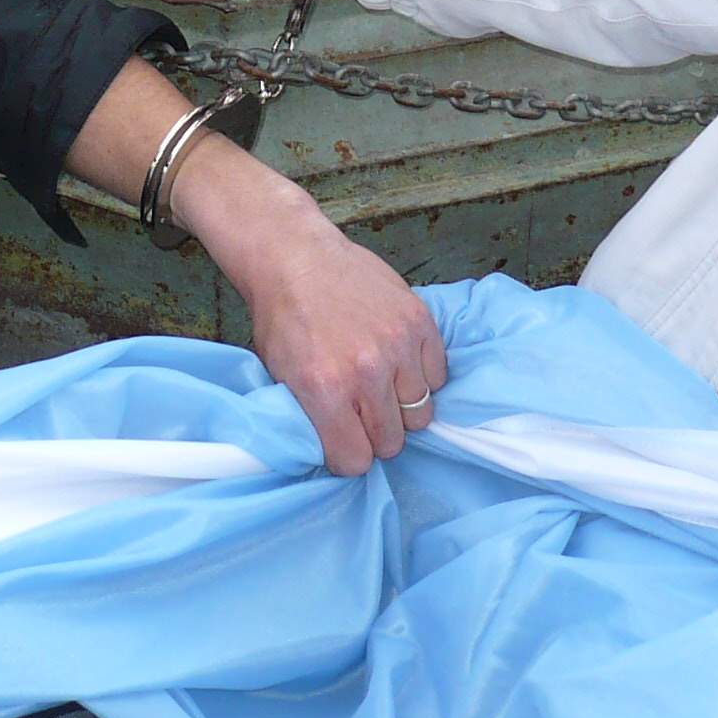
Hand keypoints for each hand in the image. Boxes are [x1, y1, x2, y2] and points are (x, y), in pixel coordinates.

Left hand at [180, 149, 446, 474]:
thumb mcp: (280, 377)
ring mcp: (398, 344)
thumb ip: (312, 418)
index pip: (357, 460)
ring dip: (401, 406)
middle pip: (392, 441)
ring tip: (382, 386)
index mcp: (324, 390)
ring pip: (421, 413)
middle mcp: (366, 371)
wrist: (296, 257)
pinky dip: (421, 375)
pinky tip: (398, 362)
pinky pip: (437, 375)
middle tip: (362, 412)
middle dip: (375, 433)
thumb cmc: (282, 317)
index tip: (343, 442)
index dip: (348, 455)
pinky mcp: (420, 321)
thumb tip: (338, 452)